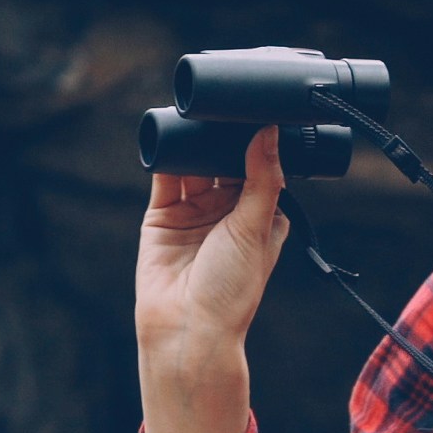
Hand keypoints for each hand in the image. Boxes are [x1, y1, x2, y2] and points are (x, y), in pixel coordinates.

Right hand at [136, 129, 292, 432]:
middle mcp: (227, 212)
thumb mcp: (255, 228)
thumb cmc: (231, 290)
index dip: (258, 141)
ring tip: (195, 111)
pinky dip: (166, 154)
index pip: (260, 167)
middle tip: (223, 103)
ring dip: (194, 141)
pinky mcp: (162, 216)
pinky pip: (165, 177)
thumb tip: (271, 132)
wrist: (186, 329)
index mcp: (260, 215)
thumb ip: (262, 178)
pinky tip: (169, 131)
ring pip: (194, 163)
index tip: (260, 110)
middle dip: (222, 136)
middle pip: (224, 160)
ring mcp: (194, 212)